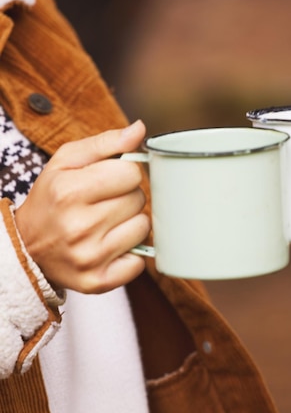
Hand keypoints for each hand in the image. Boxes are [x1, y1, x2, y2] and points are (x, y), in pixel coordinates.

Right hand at [14, 121, 150, 293]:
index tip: (110, 179)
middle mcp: (79, 226)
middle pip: (139, 200)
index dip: (124, 173)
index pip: (131, 172)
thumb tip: (139, 130)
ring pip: (143, 228)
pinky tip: (110, 246)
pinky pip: (140, 262)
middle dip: (126, 197)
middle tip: (104, 203)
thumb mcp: (66, 162)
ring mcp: (89, 257)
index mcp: (69, 191)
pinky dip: (131, 253)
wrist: (25, 247)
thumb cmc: (52, 198)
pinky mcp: (98, 282)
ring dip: (131, 223)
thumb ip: (105, 143)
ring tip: (107, 223)